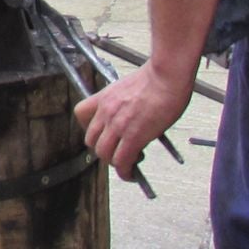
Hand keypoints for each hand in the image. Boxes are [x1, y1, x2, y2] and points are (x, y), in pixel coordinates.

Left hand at [77, 62, 191, 178]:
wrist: (167, 75)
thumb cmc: (158, 76)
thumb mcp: (130, 86)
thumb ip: (125, 101)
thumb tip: (131, 114)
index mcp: (105, 97)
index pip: (81, 114)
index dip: (89, 127)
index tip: (102, 133)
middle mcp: (107, 111)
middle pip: (91, 140)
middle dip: (103, 149)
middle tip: (119, 150)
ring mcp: (118, 125)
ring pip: (104, 154)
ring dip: (114, 161)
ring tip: (129, 161)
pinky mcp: (134, 136)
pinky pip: (122, 161)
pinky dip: (125, 172)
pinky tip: (132, 174)